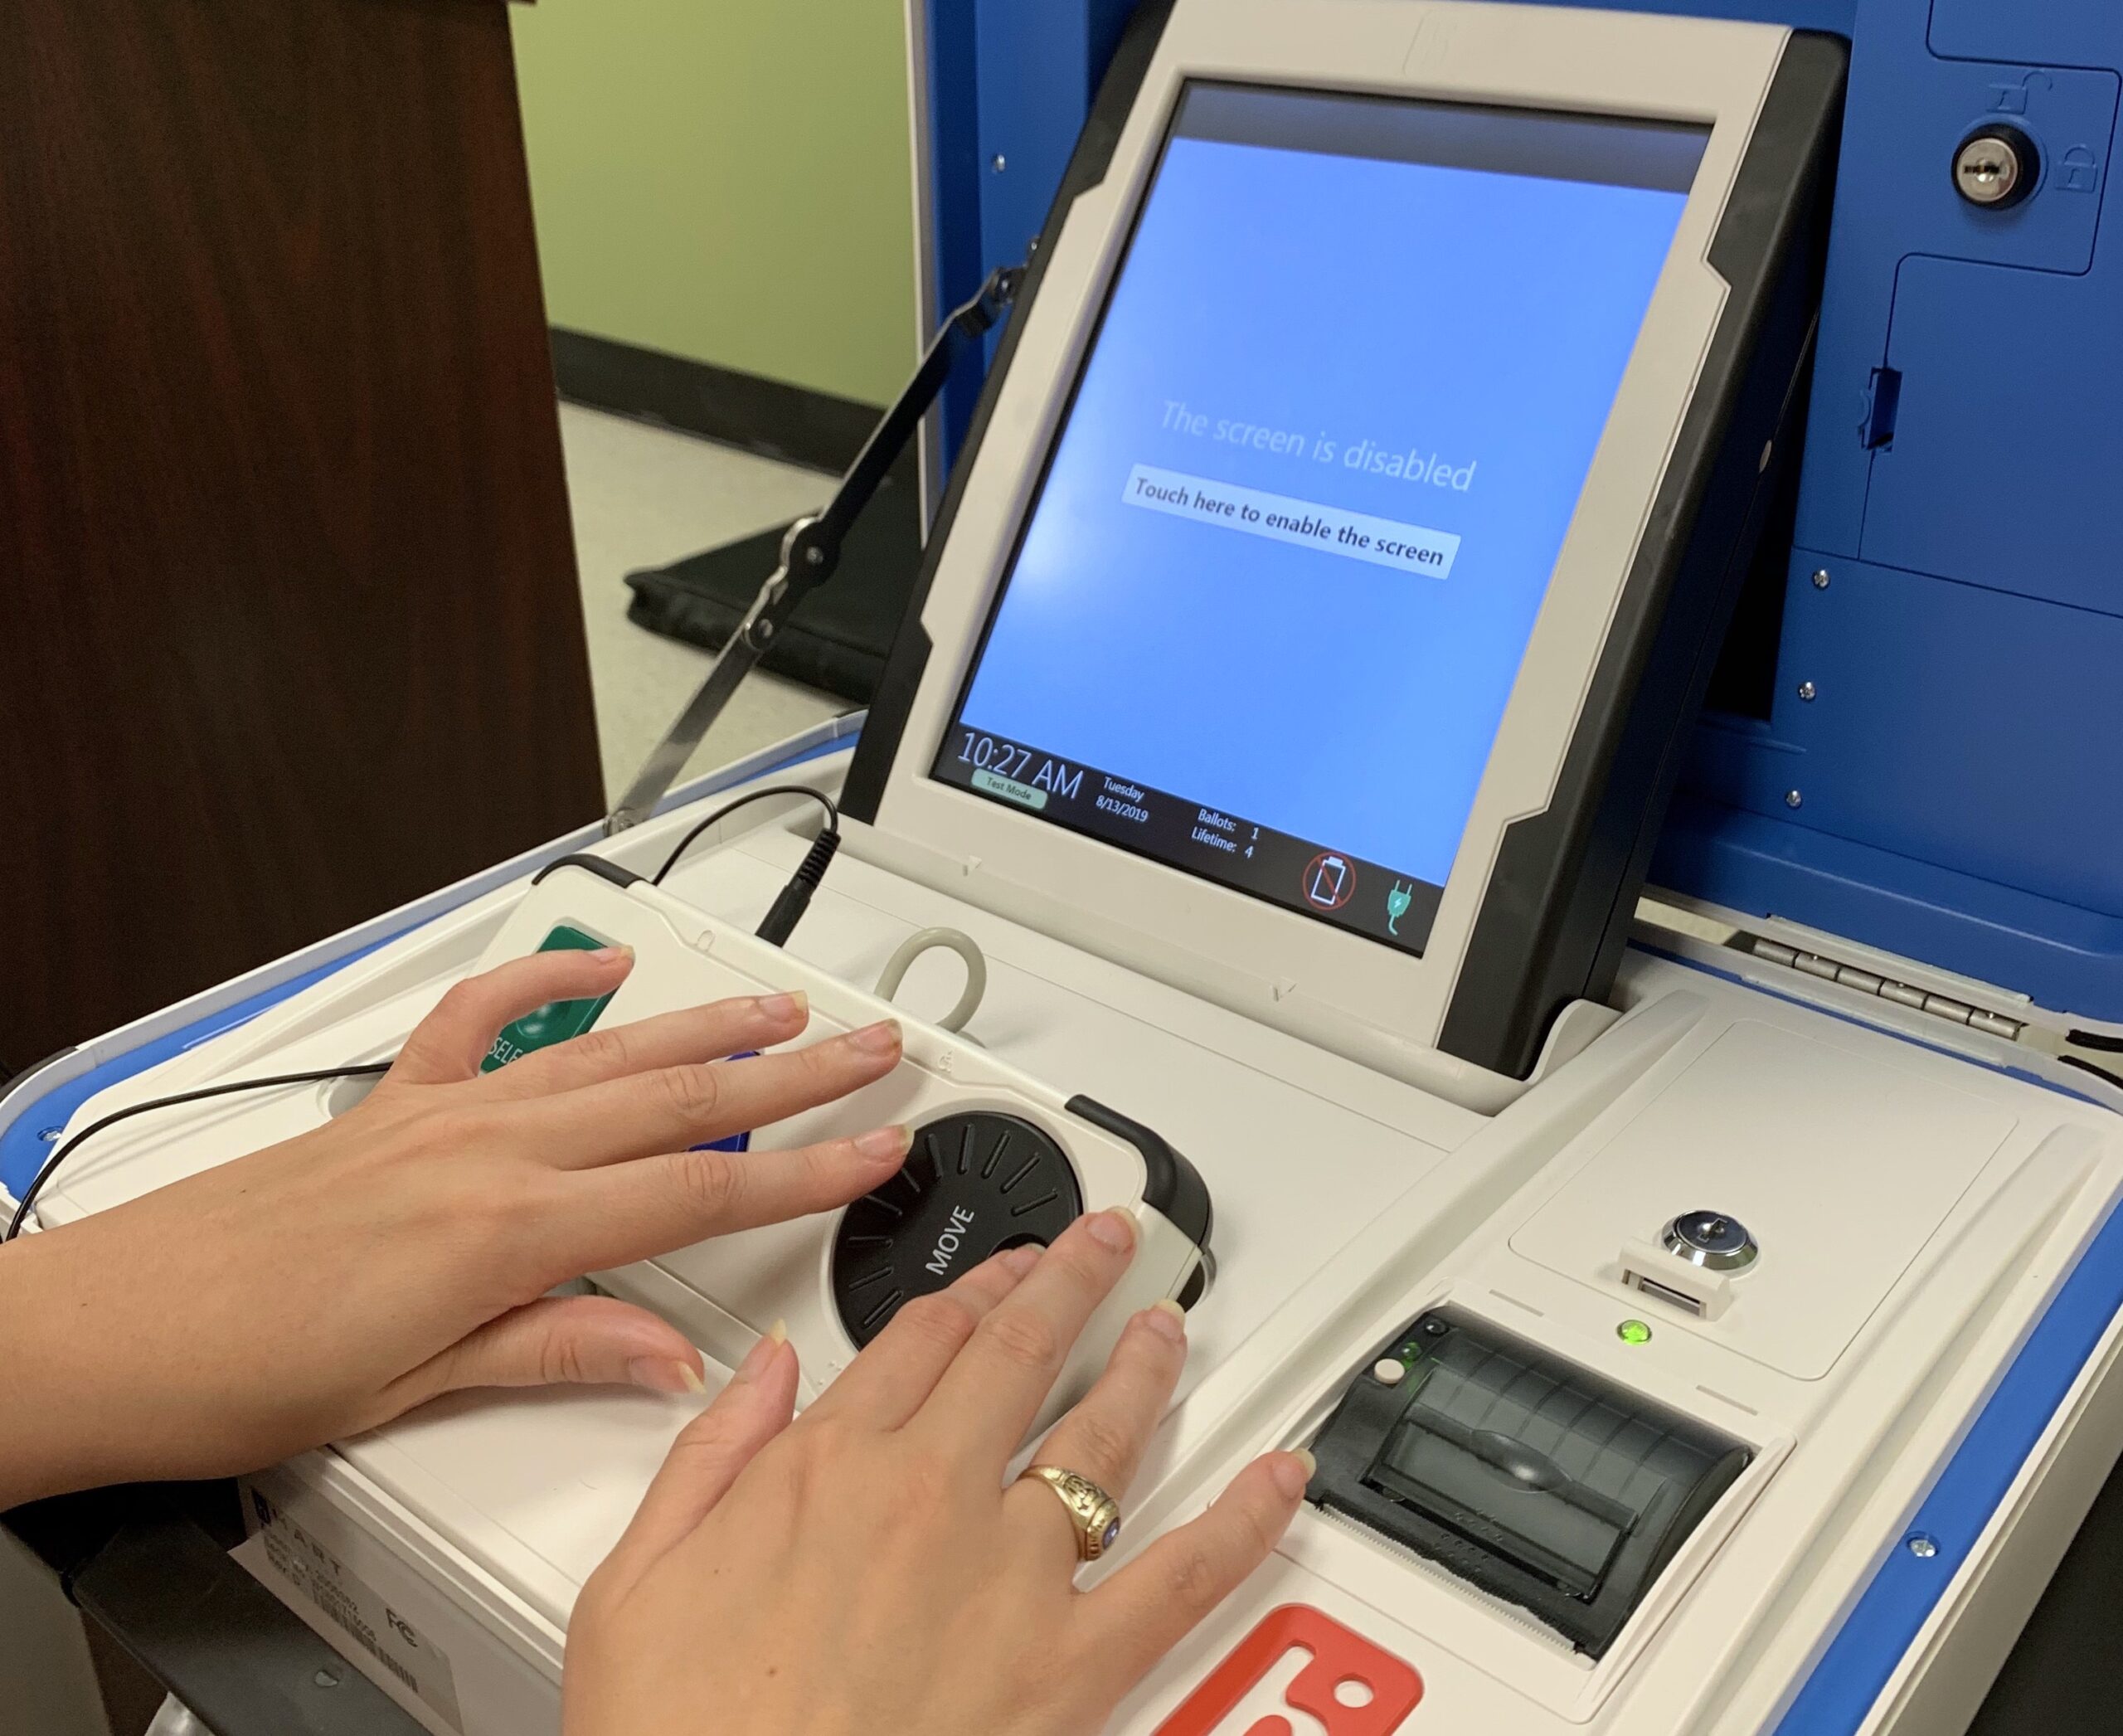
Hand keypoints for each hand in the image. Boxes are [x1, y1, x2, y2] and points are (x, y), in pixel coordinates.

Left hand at [0, 948, 910, 1507]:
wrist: (106, 1330)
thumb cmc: (239, 1372)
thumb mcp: (418, 1390)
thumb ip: (558, 1347)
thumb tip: (671, 1352)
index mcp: (504, 1231)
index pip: (696, 1188)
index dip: (805, 1168)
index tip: (876, 1146)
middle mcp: (483, 1150)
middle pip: (676, 1097)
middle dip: (793, 1071)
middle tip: (873, 1046)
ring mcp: (441, 1111)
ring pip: (605, 1051)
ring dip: (707, 1024)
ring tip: (786, 1006)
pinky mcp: (393, 1099)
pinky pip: (486, 1017)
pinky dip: (551, 980)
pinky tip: (605, 964)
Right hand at [564, 1208, 1310, 1735]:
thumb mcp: (633, 1583)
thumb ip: (709, 1455)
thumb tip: (760, 1368)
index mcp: (826, 1467)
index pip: (918, 1338)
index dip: (970, 1289)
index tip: (997, 1271)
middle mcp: (929, 1498)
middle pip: (1018, 1352)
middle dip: (1069, 1283)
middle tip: (1103, 1246)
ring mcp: (1010, 1574)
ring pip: (1100, 1433)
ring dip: (1143, 1366)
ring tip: (1166, 1327)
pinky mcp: (1069, 1663)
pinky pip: (1181, 1574)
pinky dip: (1243, 1520)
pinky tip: (1278, 1479)